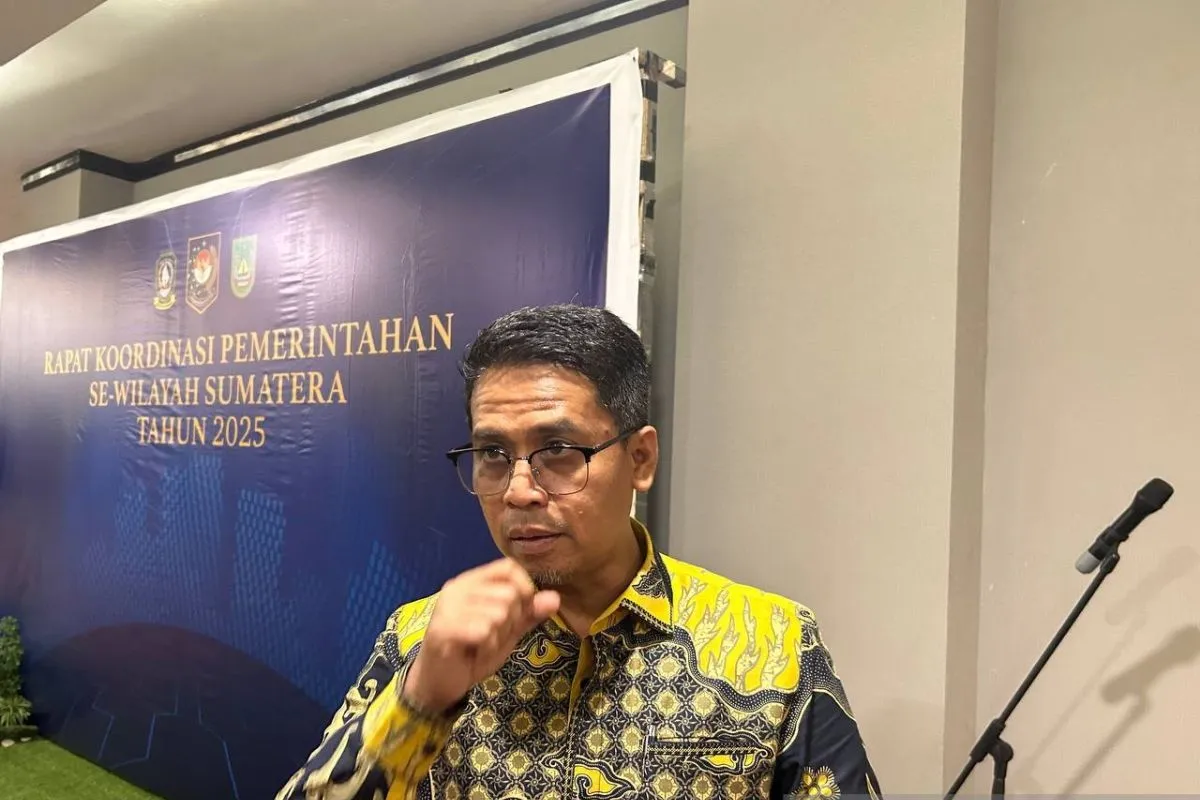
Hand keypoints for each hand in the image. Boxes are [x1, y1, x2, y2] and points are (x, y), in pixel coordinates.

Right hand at [402, 558, 559, 714]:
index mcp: (473, 581)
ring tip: (482, 645)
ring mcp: (448, 606)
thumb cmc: (472, 652)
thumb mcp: (507, 632)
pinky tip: (474, 652)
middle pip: (509, 593)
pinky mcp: (443, 628)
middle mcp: (458, 588)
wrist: (438, 682)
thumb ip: (528, 614)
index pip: (509, 568)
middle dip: (511, 622)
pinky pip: (484, 630)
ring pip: (499, 613)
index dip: (524, 588)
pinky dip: (487, 646)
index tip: (520, 612)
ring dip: (498, 637)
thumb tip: (555, 598)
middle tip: (492, 636)